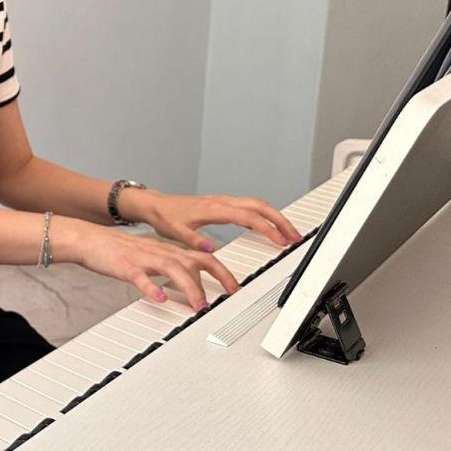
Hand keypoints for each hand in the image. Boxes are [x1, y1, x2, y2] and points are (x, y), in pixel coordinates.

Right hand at [76, 222, 238, 311]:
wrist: (89, 239)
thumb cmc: (119, 251)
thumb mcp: (151, 257)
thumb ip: (171, 267)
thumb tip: (190, 282)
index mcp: (168, 251)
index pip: (204, 258)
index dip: (223, 273)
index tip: (236, 289)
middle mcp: (160, 253)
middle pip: (195, 262)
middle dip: (216, 278)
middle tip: (229, 297)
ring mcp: (143, 259)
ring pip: (173, 269)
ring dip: (190, 288)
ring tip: (199, 306)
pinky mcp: (125, 267)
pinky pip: (141, 277)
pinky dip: (151, 287)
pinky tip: (158, 298)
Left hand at [122, 189, 302, 251]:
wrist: (155, 205)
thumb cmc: (165, 217)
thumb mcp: (175, 232)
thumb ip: (192, 241)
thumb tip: (210, 249)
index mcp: (214, 209)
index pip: (249, 217)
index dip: (268, 228)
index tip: (281, 241)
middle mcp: (222, 202)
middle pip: (260, 206)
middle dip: (281, 220)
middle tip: (295, 237)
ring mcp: (223, 201)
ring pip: (257, 203)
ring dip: (275, 216)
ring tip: (288, 233)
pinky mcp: (222, 204)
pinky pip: (250, 205)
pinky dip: (265, 213)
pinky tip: (270, 224)